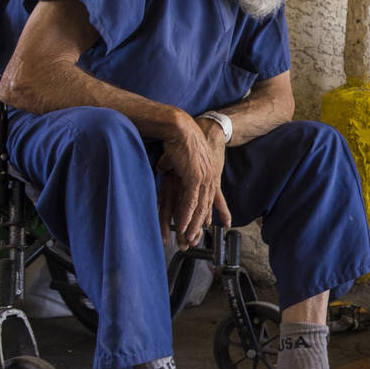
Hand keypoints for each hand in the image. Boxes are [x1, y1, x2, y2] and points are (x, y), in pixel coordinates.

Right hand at [157, 115, 230, 248]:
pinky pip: (191, 201)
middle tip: (192, 241)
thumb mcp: (177, 155)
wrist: (181, 126)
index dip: (204, 214)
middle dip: (197, 226)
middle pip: (204, 208)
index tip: (202, 227)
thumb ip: (171, 164)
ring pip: (199, 208)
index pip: (207, 199)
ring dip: (192, 225)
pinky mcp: (195, 178)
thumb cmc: (179, 137)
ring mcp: (203, 178)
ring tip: (187, 239)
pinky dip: (186, 215)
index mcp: (207, 174)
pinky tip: (181, 226)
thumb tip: (161, 167)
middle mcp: (208, 178)